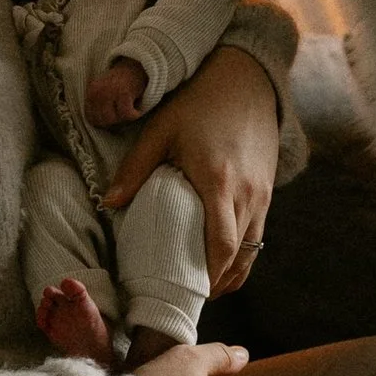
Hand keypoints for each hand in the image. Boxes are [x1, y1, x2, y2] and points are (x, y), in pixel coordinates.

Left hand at [84, 58, 148, 128]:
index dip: (102, 121)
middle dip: (113, 120)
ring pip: (114, 119)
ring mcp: (110, 92)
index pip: (91, 118)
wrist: (138, 66)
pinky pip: (127, 115)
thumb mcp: (103, 92)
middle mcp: (98, 92)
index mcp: (91, 92)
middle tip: (122, 110)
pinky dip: (135, 114)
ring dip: (124, 118)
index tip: (113, 115)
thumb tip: (98, 125)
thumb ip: (98, 106)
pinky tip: (137, 108)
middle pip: (102, 121)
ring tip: (129, 107)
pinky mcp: (124, 93)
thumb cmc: (122, 83)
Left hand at [100, 41, 278, 292]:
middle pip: (238, 257)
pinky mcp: (268, 190)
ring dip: (232, 273)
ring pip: (253, 250)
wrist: (247, 77)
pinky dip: (242, 254)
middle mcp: (246, 194)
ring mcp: (262, 194)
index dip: (208, 277)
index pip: (220, 246)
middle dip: (217, 283)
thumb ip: (135, 169)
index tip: (187, 293)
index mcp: (217, 182)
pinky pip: (259, 235)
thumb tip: (108, 204)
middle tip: (189, 298)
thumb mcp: (161, 130)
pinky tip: (221, 259)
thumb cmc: (200, 101)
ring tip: (204, 286)